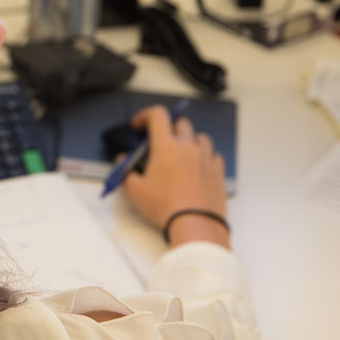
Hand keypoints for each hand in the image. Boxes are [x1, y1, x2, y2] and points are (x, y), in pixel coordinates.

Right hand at [121, 105, 228, 247]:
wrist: (195, 224)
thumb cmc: (166, 207)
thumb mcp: (135, 191)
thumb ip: (125, 172)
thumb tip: (122, 161)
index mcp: (166, 147)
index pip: (157, 115)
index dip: (145, 115)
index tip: (140, 124)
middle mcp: (188, 147)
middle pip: (180, 123)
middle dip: (168, 128)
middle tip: (160, 142)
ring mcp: (205, 158)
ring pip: (199, 137)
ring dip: (189, 140)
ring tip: (181, 154)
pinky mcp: (217, 171)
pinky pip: (213, 155)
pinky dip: (205, 157)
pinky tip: (197, 168)